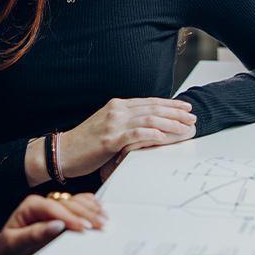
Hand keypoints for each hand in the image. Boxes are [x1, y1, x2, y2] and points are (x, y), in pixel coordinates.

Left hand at [0, 193, 105, 254]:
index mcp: (30, 206)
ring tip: (105, 220)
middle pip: (68, 204)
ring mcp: (52, 207)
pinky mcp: (60, 213)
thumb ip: (35, 234)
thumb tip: (56, 226)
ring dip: (91, 210)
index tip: (84, 228)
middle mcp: (43, 203)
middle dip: (86, 215)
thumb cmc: (6, 250)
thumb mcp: (15, 244)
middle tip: (101, 227)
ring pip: (75, 202)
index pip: (54, 208)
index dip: (71, 218)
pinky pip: (77, 205)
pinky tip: (100, 210)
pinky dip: (90, 207)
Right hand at [60, 97, 195, 180]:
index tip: (185, 108)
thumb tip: (146, 125)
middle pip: (152, 108)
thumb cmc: (85, 142)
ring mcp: (113, 124)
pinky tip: (164, 137)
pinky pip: (135, 134)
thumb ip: (124, 122)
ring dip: (170, 123)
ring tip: (185, 128)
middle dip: (175, 112)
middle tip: (192, 117)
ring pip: (148, 119)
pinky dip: (151, 134)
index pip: (149, 102)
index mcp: (117, 106)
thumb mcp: (106, 125)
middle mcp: (116, 110)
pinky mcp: (109, 139)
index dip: (169, 104)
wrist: (62, 151)